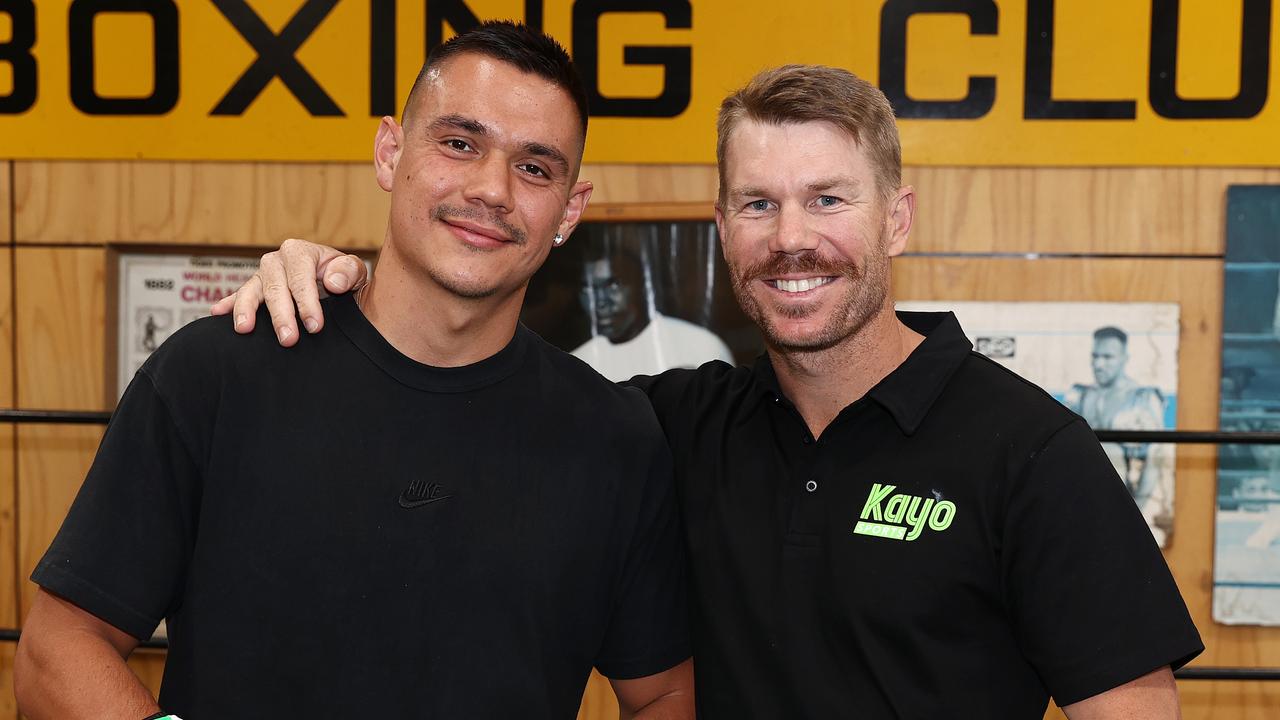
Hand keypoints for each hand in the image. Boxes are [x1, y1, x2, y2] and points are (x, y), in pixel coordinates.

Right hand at [210, 238, 368, 345]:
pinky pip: (237, 297)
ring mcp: (262, 276)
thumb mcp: (353, 271)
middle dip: (281, 315)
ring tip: (244, 328)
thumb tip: (332, 281)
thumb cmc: (343, 276)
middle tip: (288, 340)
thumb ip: (348, 272)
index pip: (301, 278)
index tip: (315, 326)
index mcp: (299, 252)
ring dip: (246, 311)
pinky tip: (217, 313)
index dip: (307, 302)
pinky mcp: (253, 289)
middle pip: (275, 289)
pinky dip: (228, 305)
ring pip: (251, 292)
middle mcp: (276, 261)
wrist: (333, 281)